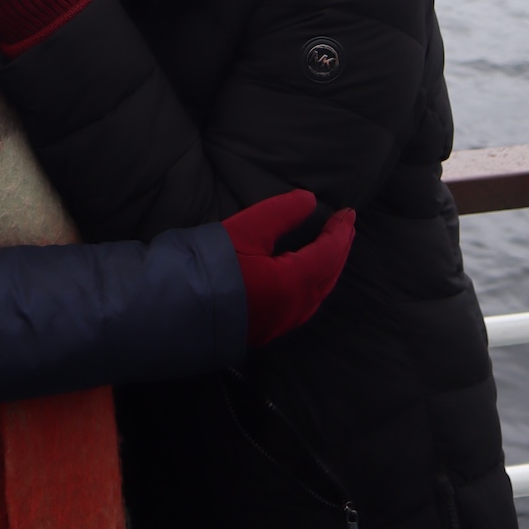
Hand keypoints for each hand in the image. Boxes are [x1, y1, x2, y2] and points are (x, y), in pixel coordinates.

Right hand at [221, 190, 354, 347]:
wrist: (179, 311)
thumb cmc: (213, 266)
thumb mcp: (246, 230)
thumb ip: (281, 214)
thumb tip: (309, 200)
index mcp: (295, 283)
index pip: (329, 253)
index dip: (340, 231)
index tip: (348, 212)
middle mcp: (296, 308)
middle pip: (329, 275)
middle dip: (340, 249)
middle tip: (347, 226)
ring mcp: (283, 323)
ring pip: (319, 292)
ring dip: (330, 266)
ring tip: (334, 246)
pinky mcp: (269, 329)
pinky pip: (305, 302)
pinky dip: (316, 282)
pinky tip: (309, 274)